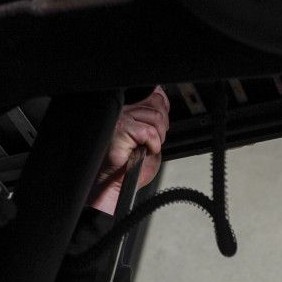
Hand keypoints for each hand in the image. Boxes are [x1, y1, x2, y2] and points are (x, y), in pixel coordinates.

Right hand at [88, 86, 169, 215]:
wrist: (115, 185)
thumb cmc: (129, 167)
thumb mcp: (150, 142)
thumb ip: (157, 124)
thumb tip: (165, 109)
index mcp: (128, 110)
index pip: (153, 96)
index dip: (163, 107)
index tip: (164, 124)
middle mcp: (122, 110)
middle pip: (156, 106)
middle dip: (162, 128)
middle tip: (152, 144)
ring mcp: (121, 118)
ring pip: (155, 118)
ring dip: (157, 138)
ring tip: (146, 149)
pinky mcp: (122, 129)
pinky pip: (149, 132)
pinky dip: (152, 145)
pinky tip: (143, 152)